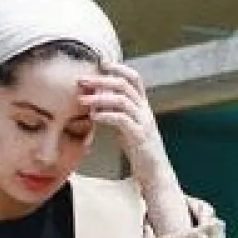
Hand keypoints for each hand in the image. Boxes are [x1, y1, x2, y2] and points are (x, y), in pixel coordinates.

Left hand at [78, 61, 190, 234]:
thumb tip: (98, 104)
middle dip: (101, 80)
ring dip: (100, 97)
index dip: (118, 68)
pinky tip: (94, 117)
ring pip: (123, 100)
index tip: (100, 63)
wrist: (156, 174)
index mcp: (143, 107)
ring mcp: (144, 123)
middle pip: (124, 85)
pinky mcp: (140, 137)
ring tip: (82, 101)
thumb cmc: (140, 153)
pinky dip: (106, 115)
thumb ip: (117, 114)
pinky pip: (122, 120)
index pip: (133, 78)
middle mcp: (145, 111)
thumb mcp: (128, 129)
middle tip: (81, 80)